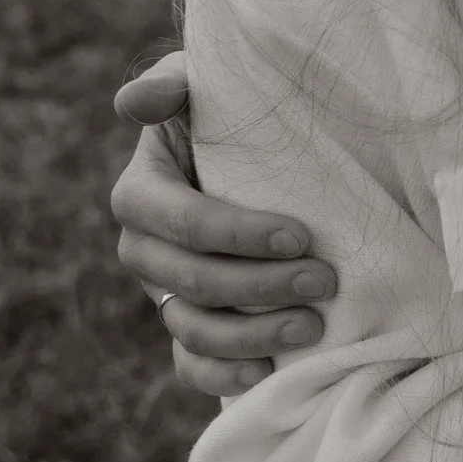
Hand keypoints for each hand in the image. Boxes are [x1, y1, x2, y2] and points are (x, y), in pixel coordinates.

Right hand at [110, 52, 337, 395]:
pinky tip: (269, 372)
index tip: (300, 236)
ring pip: (192, 328)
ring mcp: (165, 296)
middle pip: (189, 279)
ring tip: (314, 325)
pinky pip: (193, 366)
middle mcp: (145, 250)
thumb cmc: (240, 122)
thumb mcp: (209, 90)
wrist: (270, 165)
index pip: (176, 220)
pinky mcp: (192, 332)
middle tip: (325, 280)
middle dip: (258, 285)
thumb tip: (137, 104)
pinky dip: (225, 376)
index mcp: (142, 193)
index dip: (233, 233)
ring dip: (252, 333)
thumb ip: (174, 85)